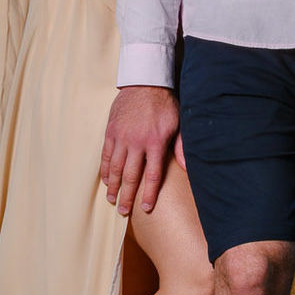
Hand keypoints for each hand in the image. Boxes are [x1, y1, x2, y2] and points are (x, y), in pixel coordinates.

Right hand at [100, 86, 180, 216]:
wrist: (144, 82)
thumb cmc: (164, 104)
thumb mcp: (178, 124)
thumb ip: (181, 147)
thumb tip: (189, 168)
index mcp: (155, 142)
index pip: (152, 175)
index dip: (149, 194)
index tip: (146, 208)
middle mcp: (136, 142)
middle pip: (130, 175)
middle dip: (127, 196)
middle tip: (124, 212)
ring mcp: (121, 137)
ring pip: (115, 167)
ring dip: (113, 186)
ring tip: (112, 200)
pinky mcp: (111, 131)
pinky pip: (106, 155)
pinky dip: (105, 169)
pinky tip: (106, 180)